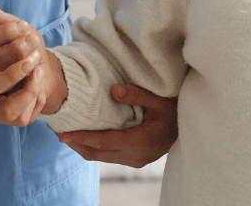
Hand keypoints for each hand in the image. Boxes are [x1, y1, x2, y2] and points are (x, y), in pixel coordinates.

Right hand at [0, 12, 44, 125]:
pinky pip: (13, 118)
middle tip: (38, 64)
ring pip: (13, 118)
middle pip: (5, 111)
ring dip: (31, 98)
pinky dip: (28, 103)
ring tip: (38, 72)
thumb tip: (3, 18)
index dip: (13, 74)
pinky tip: (32, 82)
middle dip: (28, 90)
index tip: (30, 57)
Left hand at [56, 84, 177, 166]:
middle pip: (97, 153)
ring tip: (68, 135)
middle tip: (58, 134)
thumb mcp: (160, 100)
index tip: (62, 134)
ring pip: (102, 157)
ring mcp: (135, 160)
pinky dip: (96, 148)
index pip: (102, 142)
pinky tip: (88, 138)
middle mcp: (134, 155)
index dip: (81, 137)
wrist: (192, 129)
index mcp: (138, 141)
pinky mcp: (136, 159)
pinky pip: (109, 156)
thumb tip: (113, 90)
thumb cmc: (176, 112)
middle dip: (77, 144)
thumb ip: (136, 95)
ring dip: (85, 147)